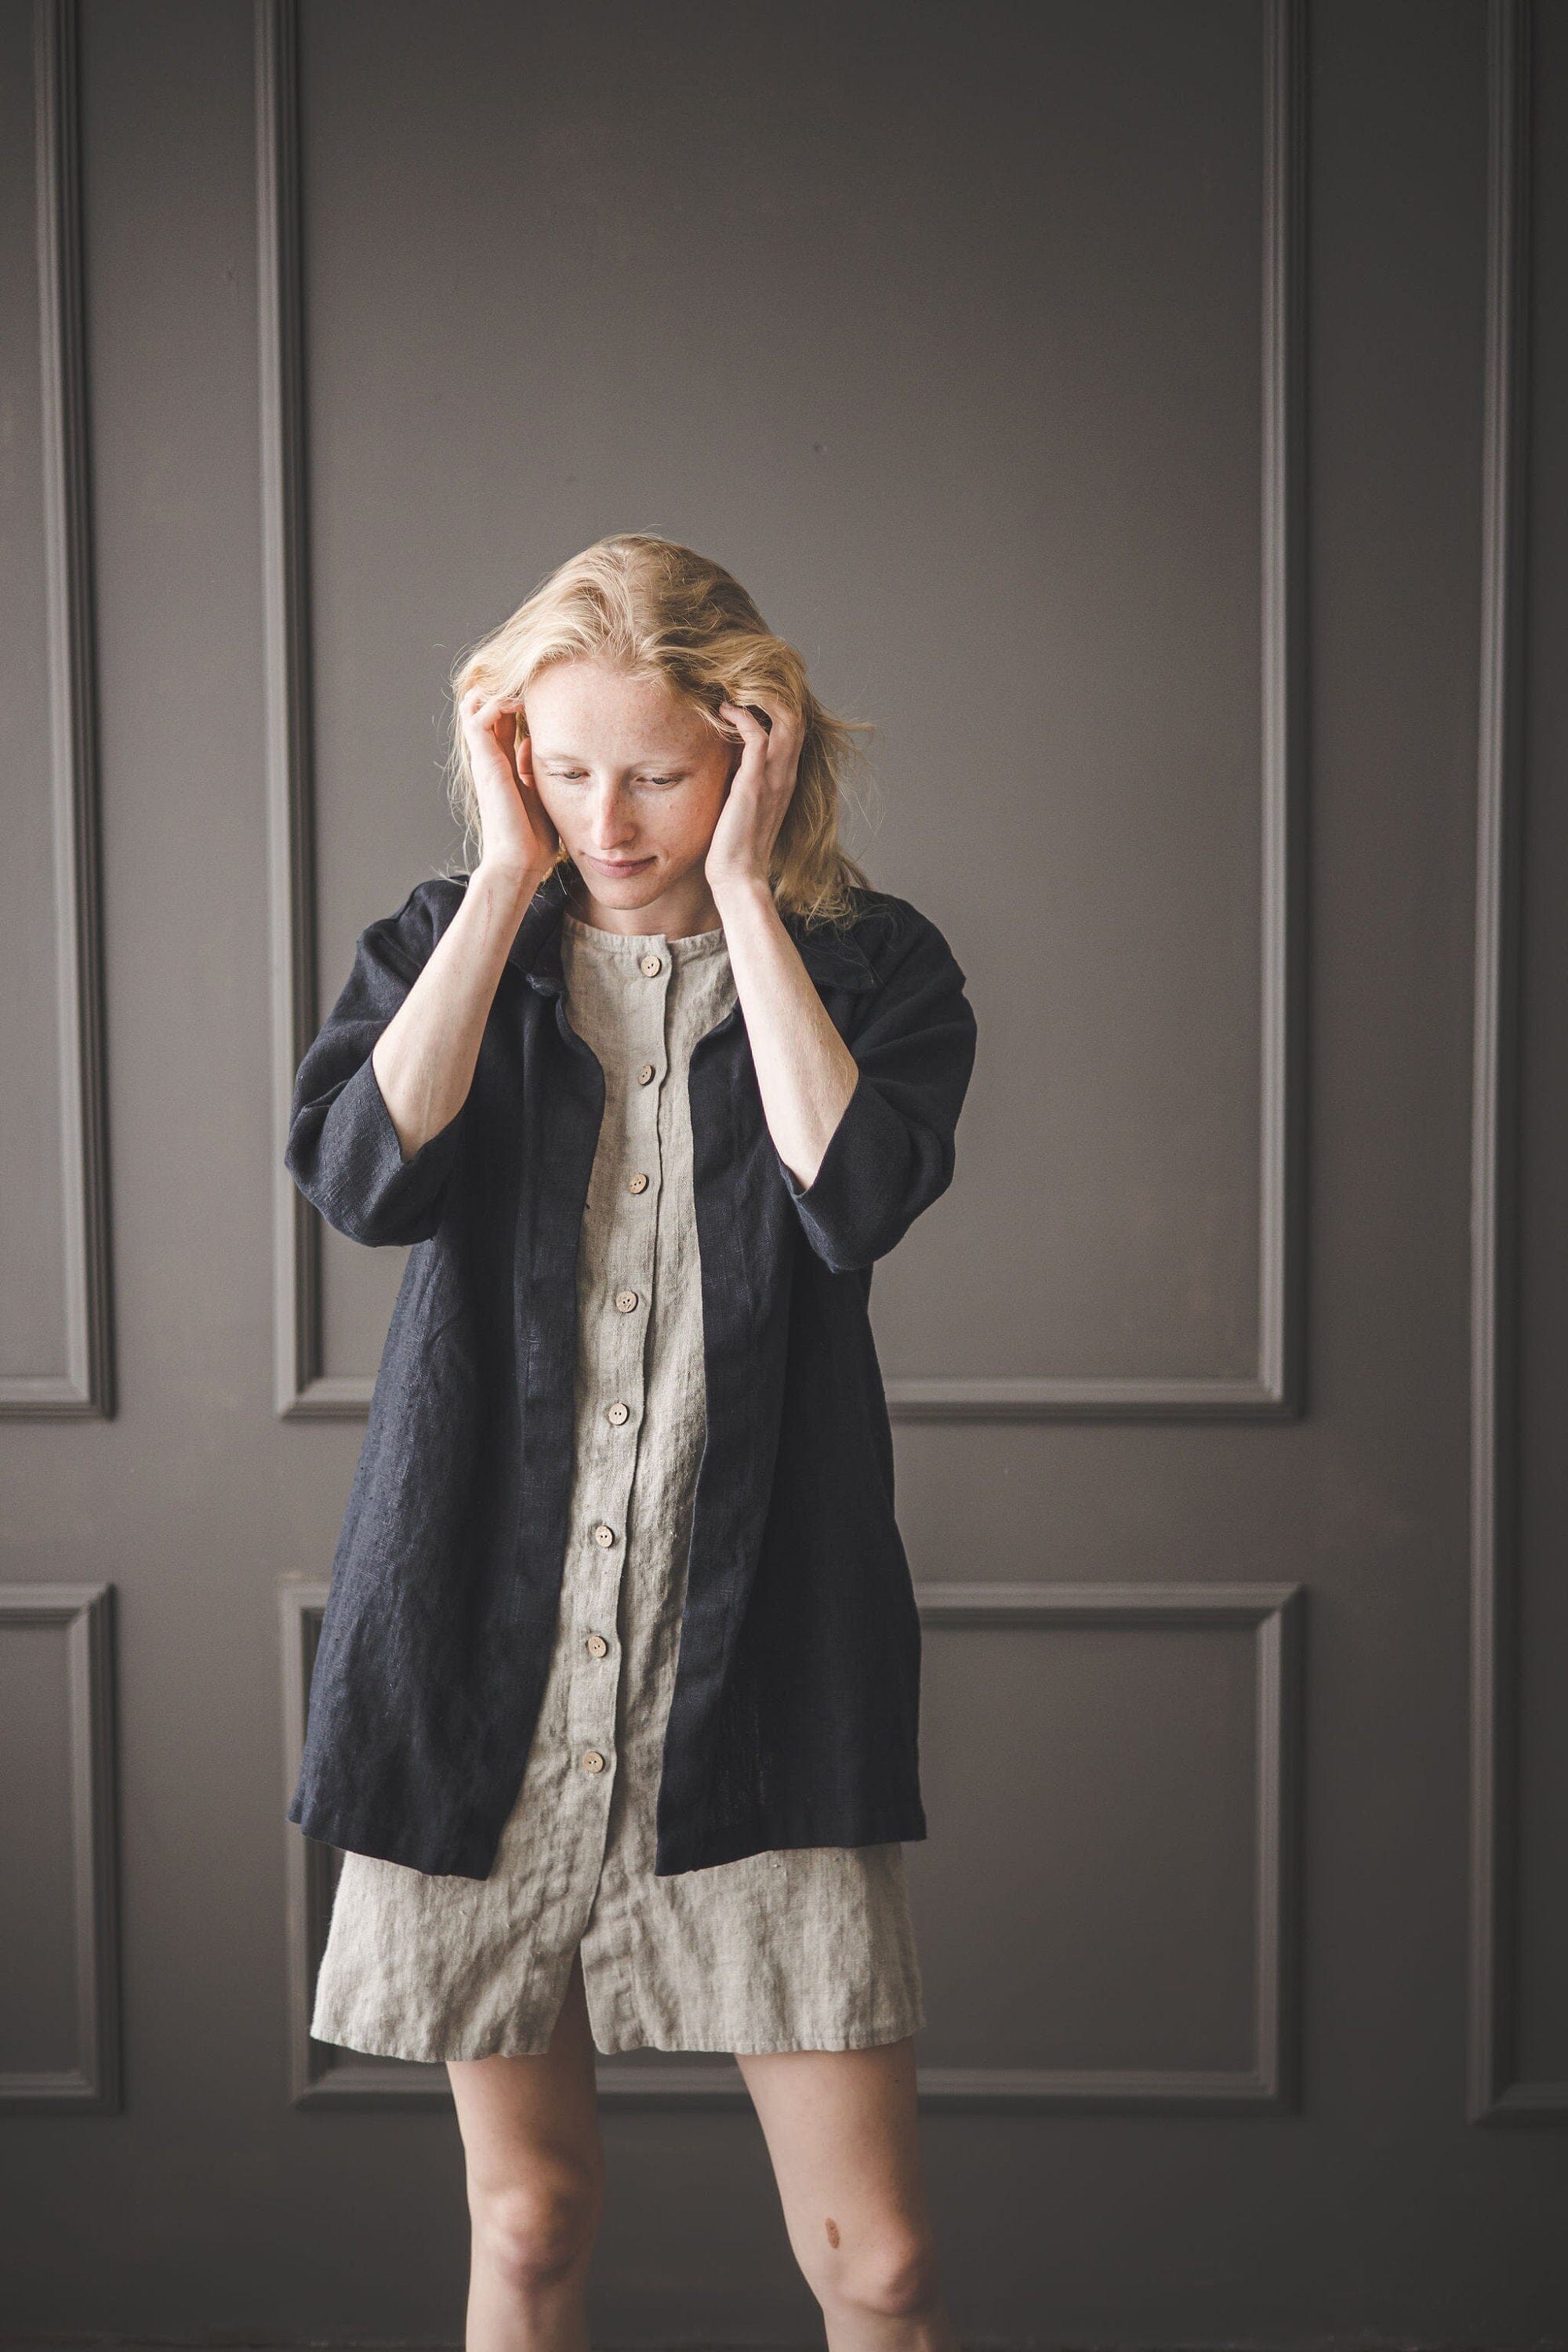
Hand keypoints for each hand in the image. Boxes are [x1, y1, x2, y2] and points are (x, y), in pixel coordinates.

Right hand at [458, 687, 557, 893]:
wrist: (520, 861)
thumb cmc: (533, 836)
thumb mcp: (539, 792)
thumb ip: (531, 768)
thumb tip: (530, 743)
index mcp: (502, 765)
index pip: (501, 720)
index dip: (515, 699)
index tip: (539, 689)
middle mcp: (489, 758)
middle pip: (484, 708)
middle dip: (502, 688)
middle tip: (528, 679)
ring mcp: (484, 760)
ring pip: (474, 707)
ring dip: (496, 691)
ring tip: (521, 689)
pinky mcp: (485, 764)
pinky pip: (478, 720)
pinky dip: (494, 705)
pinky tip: (518, 705)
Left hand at [705, 694, 802, 897]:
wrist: (738, 876)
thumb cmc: (735, 843)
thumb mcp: (744, 802)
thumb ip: (745, 777)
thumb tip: (727, 756)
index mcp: (786, 777)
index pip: (796, 727)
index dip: (779, 702)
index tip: (750, 689)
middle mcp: (786, 773)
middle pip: (797, 715)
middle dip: (774, 690)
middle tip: (743, 679)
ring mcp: (773, 777)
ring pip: (785, 718)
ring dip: (761, 696)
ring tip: (736, 686)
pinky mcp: (754, 782)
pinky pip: (757, 734)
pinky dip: (742, 715)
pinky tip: (724, 710)